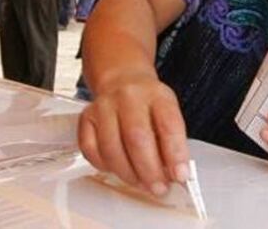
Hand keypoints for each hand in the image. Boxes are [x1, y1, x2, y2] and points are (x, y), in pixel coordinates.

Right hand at [77, 72, 190, 196]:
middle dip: (149, 170)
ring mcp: (104, 107)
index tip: (181, 175)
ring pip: (112, 148)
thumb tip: (176, 173)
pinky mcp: (86, 119)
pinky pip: (92, 151)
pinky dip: (105, 166)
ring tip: (140, 183)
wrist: (122, 80)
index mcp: (157, 95)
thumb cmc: (148, 102)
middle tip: (158, 187)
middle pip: (137, 138)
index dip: (176, 154)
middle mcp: (129, 98)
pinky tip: (118, 169)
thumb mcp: (168, 112)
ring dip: (128, 173)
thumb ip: (172, 141)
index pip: (169, 125)